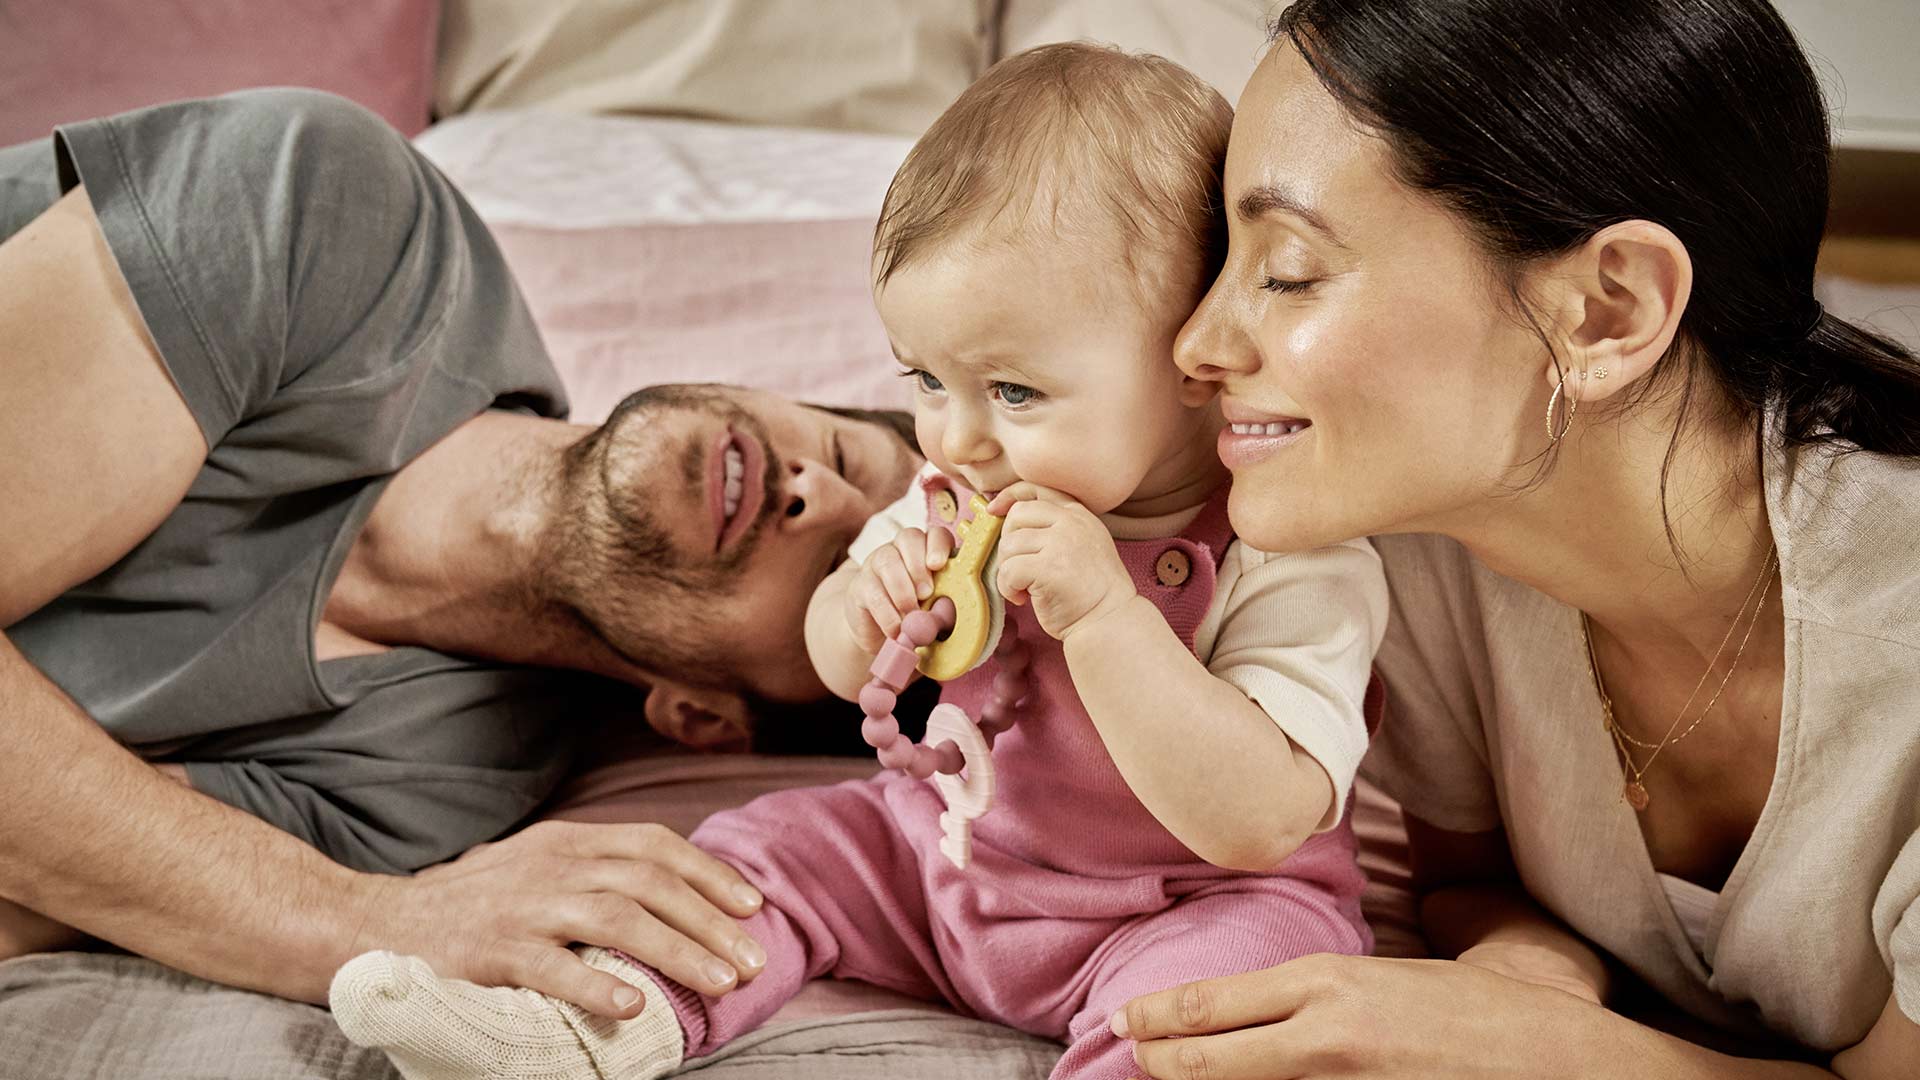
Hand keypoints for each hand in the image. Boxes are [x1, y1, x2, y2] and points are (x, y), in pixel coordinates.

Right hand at [366, 820, 768, 1019]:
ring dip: (676, 950)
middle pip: (649, 882)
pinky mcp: (492, 951)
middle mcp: (552, 865)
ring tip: (718, 983)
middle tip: (753, 961)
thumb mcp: (538, 865)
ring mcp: (522, 906)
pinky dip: (596, 984)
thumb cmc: (473, 902)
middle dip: (710, 921)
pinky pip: (552, 967)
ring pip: (616, 918)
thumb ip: (595, 869)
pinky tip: (631, 1007)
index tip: (752, 907)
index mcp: (568, 841)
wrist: (378, 921)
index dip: (709, 873)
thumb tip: (673, 891)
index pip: (654, 844)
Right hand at [843, 526, 953, 653]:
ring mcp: (877, 564)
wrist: (875, 631)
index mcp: (927, 551)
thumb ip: (943, 609)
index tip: (938, 565)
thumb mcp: (933, 611)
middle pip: (909, 537)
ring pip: (887, 560)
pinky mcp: (859, 585)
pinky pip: (872, 592)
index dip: (938, 545)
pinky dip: (887, 613)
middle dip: (919, 566)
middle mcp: (901, 549)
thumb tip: (946, 611)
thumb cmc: (913, 617)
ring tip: (911, 614)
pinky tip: (896, 629)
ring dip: (902, 589)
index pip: (936, 534)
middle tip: (926, 594)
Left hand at [986, 483, 1134, 640]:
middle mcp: (1071, 523)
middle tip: (1019, 567)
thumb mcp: (1082, 544)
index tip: (993, 510)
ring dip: (1008, 571)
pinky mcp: (1049, 568)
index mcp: (1079, 514)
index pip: (1036, 489)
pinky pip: (1008, 570)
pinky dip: (1008, 588)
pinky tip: (1022, 599)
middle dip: (1008, 543)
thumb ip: (1055, 528)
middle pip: (1016, 516)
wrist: (1109, 621)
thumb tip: (1005, 516)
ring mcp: (1061, 543)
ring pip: (1009, 545)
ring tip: (1025, 588)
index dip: (1009, 496)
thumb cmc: (1090, 591)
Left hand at [1115, 953, 1617, 1078]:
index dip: (1154, 1017)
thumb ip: (1314, 995)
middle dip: (1157, 1062)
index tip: (1123, 1021)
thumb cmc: (1475, 1011)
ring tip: (1172, 1077)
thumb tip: (1253, 1011)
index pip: (1210, 1006)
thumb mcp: (1385, 979)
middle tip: (1129, 1056)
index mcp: (1327, 986)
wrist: (1557, 1061)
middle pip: (1205, 1060)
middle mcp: (1325, 1038)